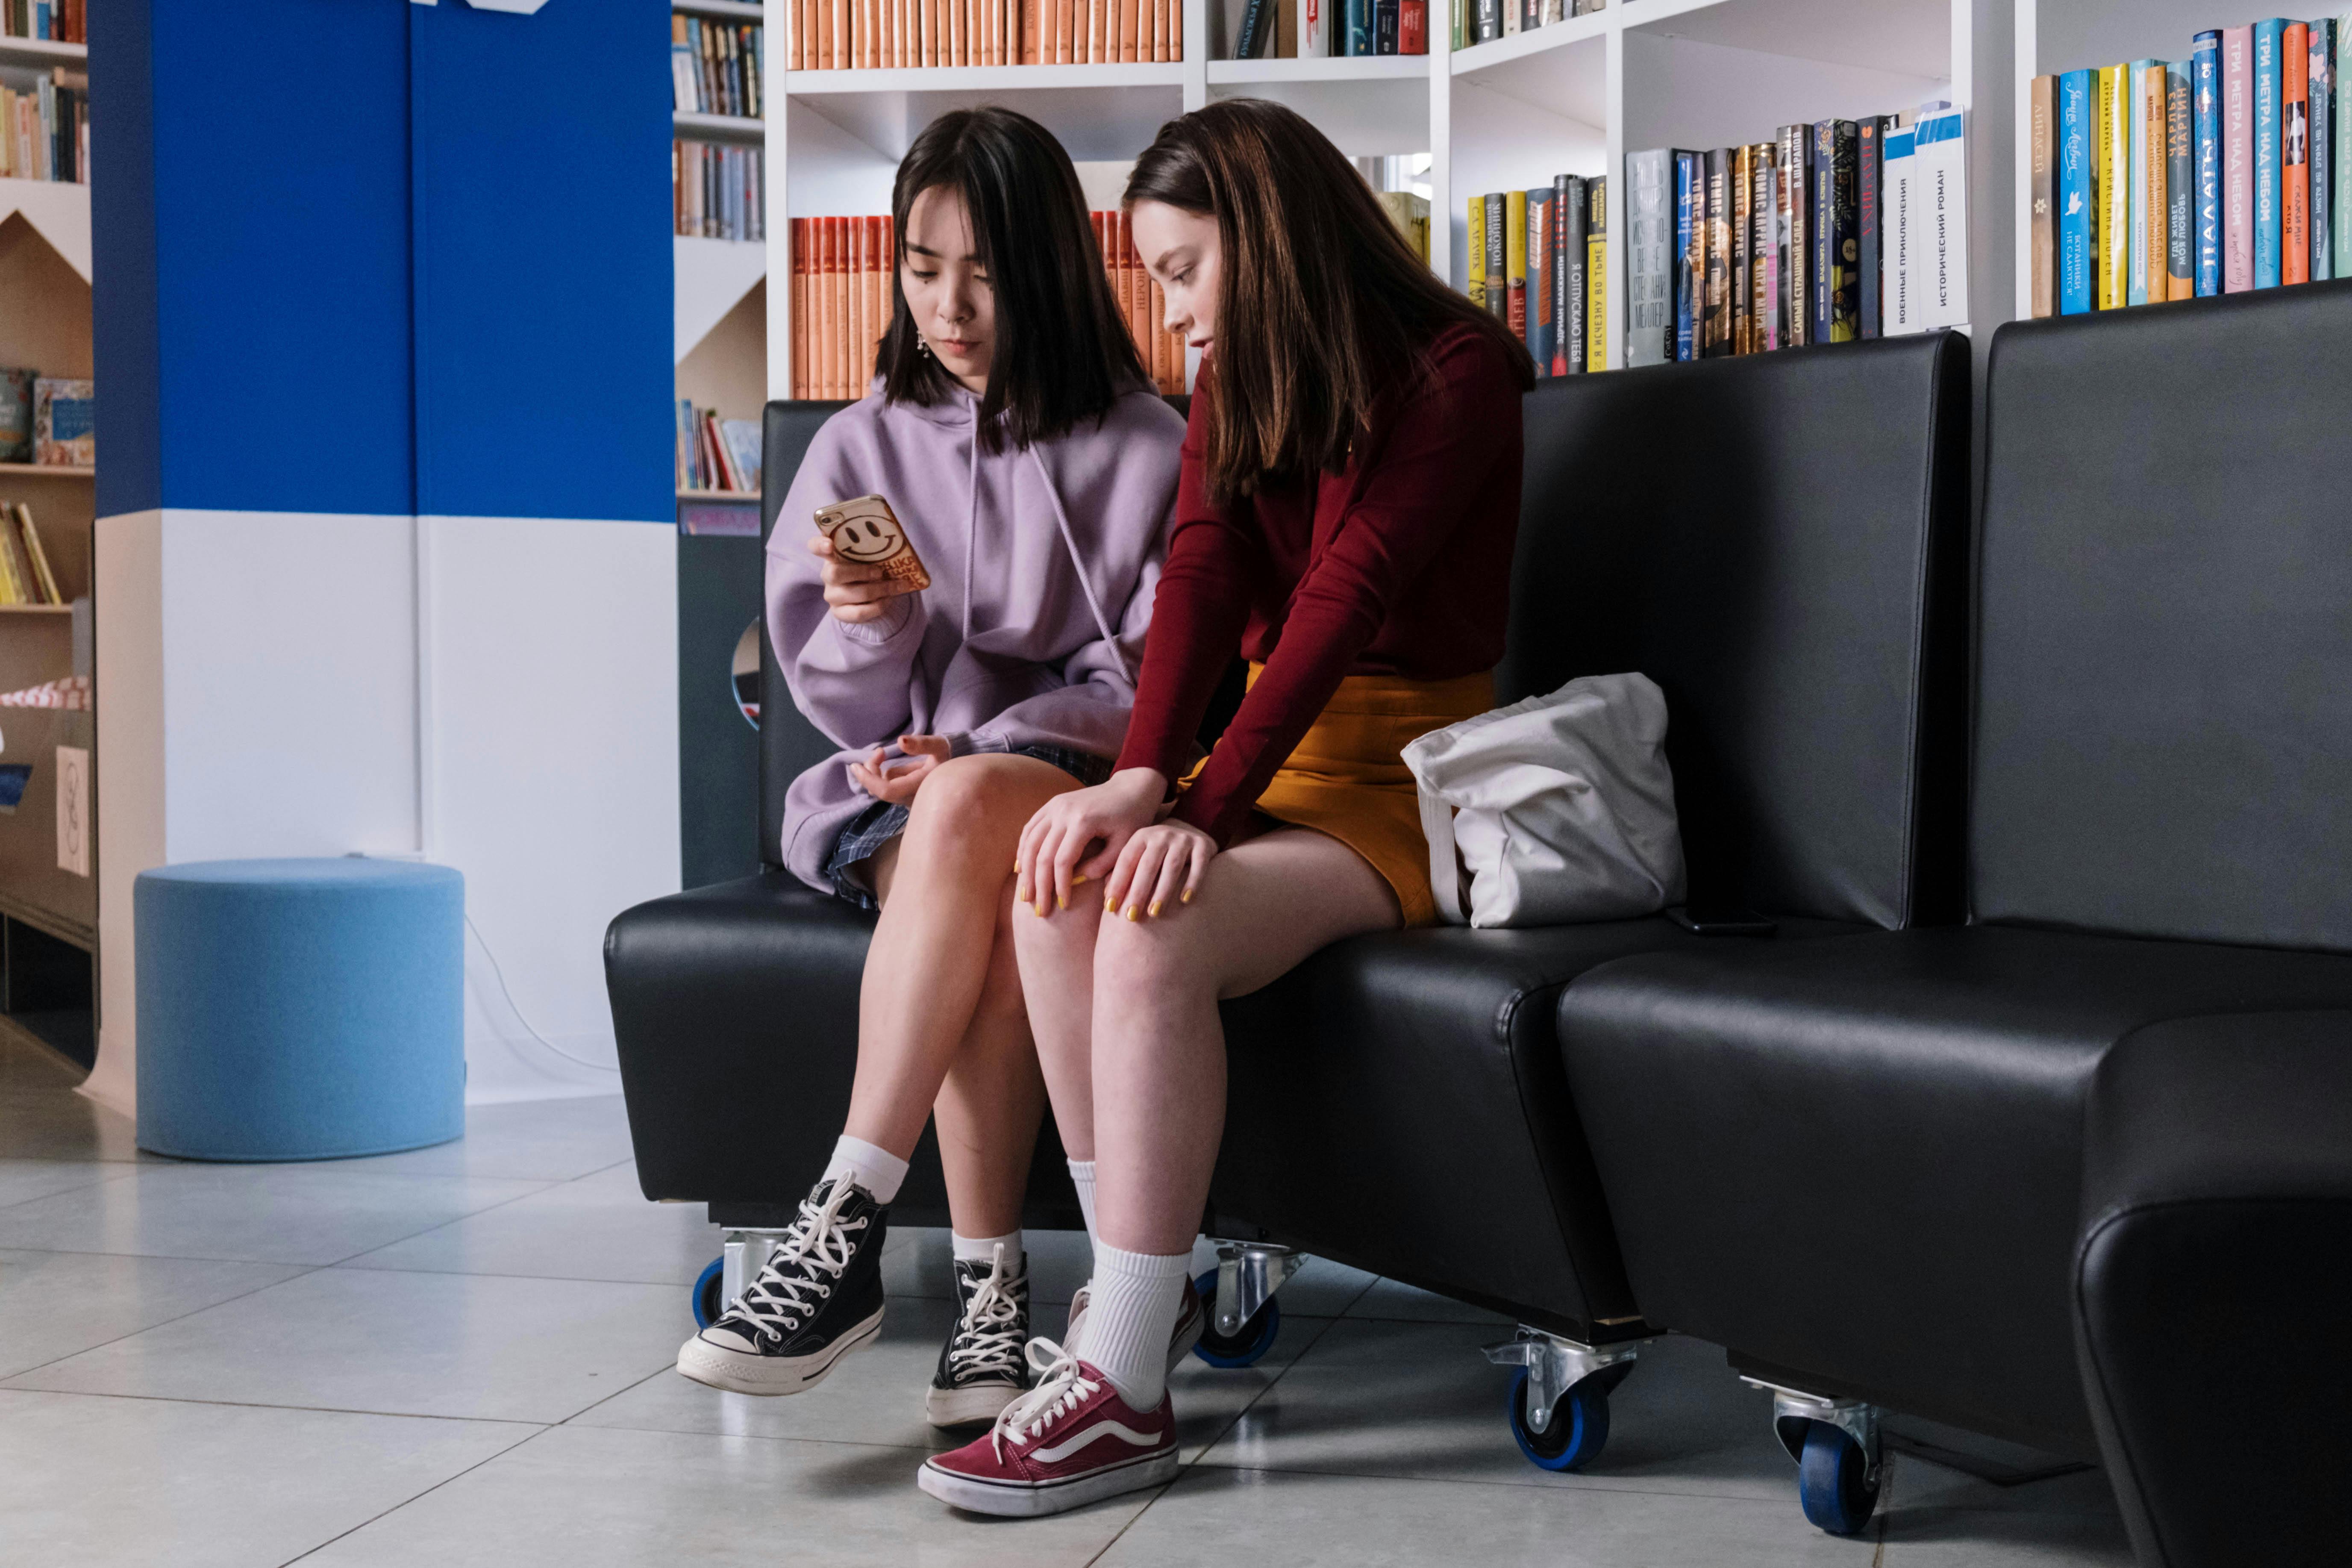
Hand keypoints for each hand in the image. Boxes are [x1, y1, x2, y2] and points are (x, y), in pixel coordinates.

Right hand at [810, 531, 918, 623]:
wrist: (866, 598)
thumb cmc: (867, 569)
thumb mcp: (867, 558)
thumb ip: (872, 551)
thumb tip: (895, 548)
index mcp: (831, 556)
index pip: (815, 546)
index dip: (819, 545)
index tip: (830, 544)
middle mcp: (827, 575)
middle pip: (835, 573)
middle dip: (861, 572)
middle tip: (880, 572)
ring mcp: (832, 595)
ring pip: (855, 593)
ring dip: (881, 589)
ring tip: (897, 586)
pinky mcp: (840, 613)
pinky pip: (860, 612)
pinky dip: (878, 606)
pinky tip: (889, 599)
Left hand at [849, 735, 950, 804]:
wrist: (960, 772)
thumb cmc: (949, 757)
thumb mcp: (939, 746)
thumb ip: (922, 743)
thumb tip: (900, 740)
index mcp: (918, 787)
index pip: (886, 790)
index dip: (868, 780)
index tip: (855, 766)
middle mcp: (910, 798)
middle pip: (879, 790)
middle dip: (871, 770)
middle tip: (879, 751)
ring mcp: (906, 799)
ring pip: (881, 788)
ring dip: (876, 771)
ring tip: (883, 753)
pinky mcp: (904, 796)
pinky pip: (886, 786)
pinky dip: (882, 775)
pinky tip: (889, 764)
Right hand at [1014, 767, 1168, 914]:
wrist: (1130, 789)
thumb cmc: (1132, 819)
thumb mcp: (1125, 845)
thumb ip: (1103, 865)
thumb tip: (1077, 882)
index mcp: (1083, 821)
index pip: (1062, 861)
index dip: (1060, 886)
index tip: (1064, 906)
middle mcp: (1064, 811)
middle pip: (1042, 854)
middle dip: (1039, 885)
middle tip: (1040, 911)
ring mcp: (1054, 805)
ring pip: (1030, 842)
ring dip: (1026, 871)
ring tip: (1027, 896)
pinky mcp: (1051, 804)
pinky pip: (1030, 829)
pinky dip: (1023, 850)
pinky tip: (1021, 870)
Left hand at [1105, 819, 1217, 919]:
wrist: (1191, 831)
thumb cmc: (1158, 854)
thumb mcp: (1140, 857)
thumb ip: (1124, 874)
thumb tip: (1107, 898)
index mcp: (1141, 837)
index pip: (1126, 861)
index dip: (1117, 884)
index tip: (1110, 908)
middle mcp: (1161, 835)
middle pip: (1148, 865)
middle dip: (1138, 892)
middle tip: (1131, 916)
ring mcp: (1183, 839)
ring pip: (1172, 866)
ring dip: (1163, 891)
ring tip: (1154, 913)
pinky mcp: (1203, 846)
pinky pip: (1199, 865)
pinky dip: (1192, 882)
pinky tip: (1185, 900)